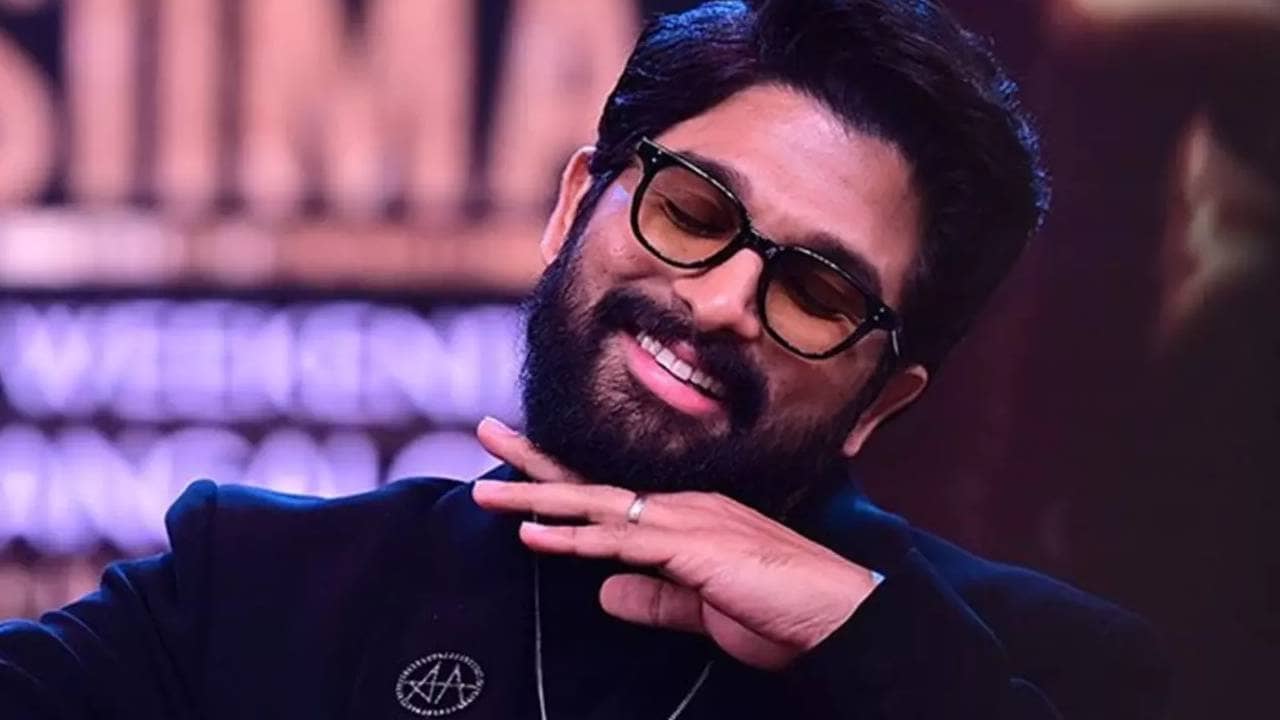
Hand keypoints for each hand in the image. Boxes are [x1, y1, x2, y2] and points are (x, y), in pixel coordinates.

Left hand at [471, 417, 880, 669]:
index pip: (608, 496)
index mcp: (685, 520)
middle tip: (486, 431)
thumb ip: (653, 598)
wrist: (842, 615)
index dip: (559, 481)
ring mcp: (686, 524)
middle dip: (533, 462)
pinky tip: (532, 534)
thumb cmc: (782, 610)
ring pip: (595, 506)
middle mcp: (680, 510)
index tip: (515, 467)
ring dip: (536, 498)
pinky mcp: (692, 550)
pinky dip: (574, 538)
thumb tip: (603, 593)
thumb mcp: (702, 608)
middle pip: (591, 483)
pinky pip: (621, 543)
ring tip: (484, 490)